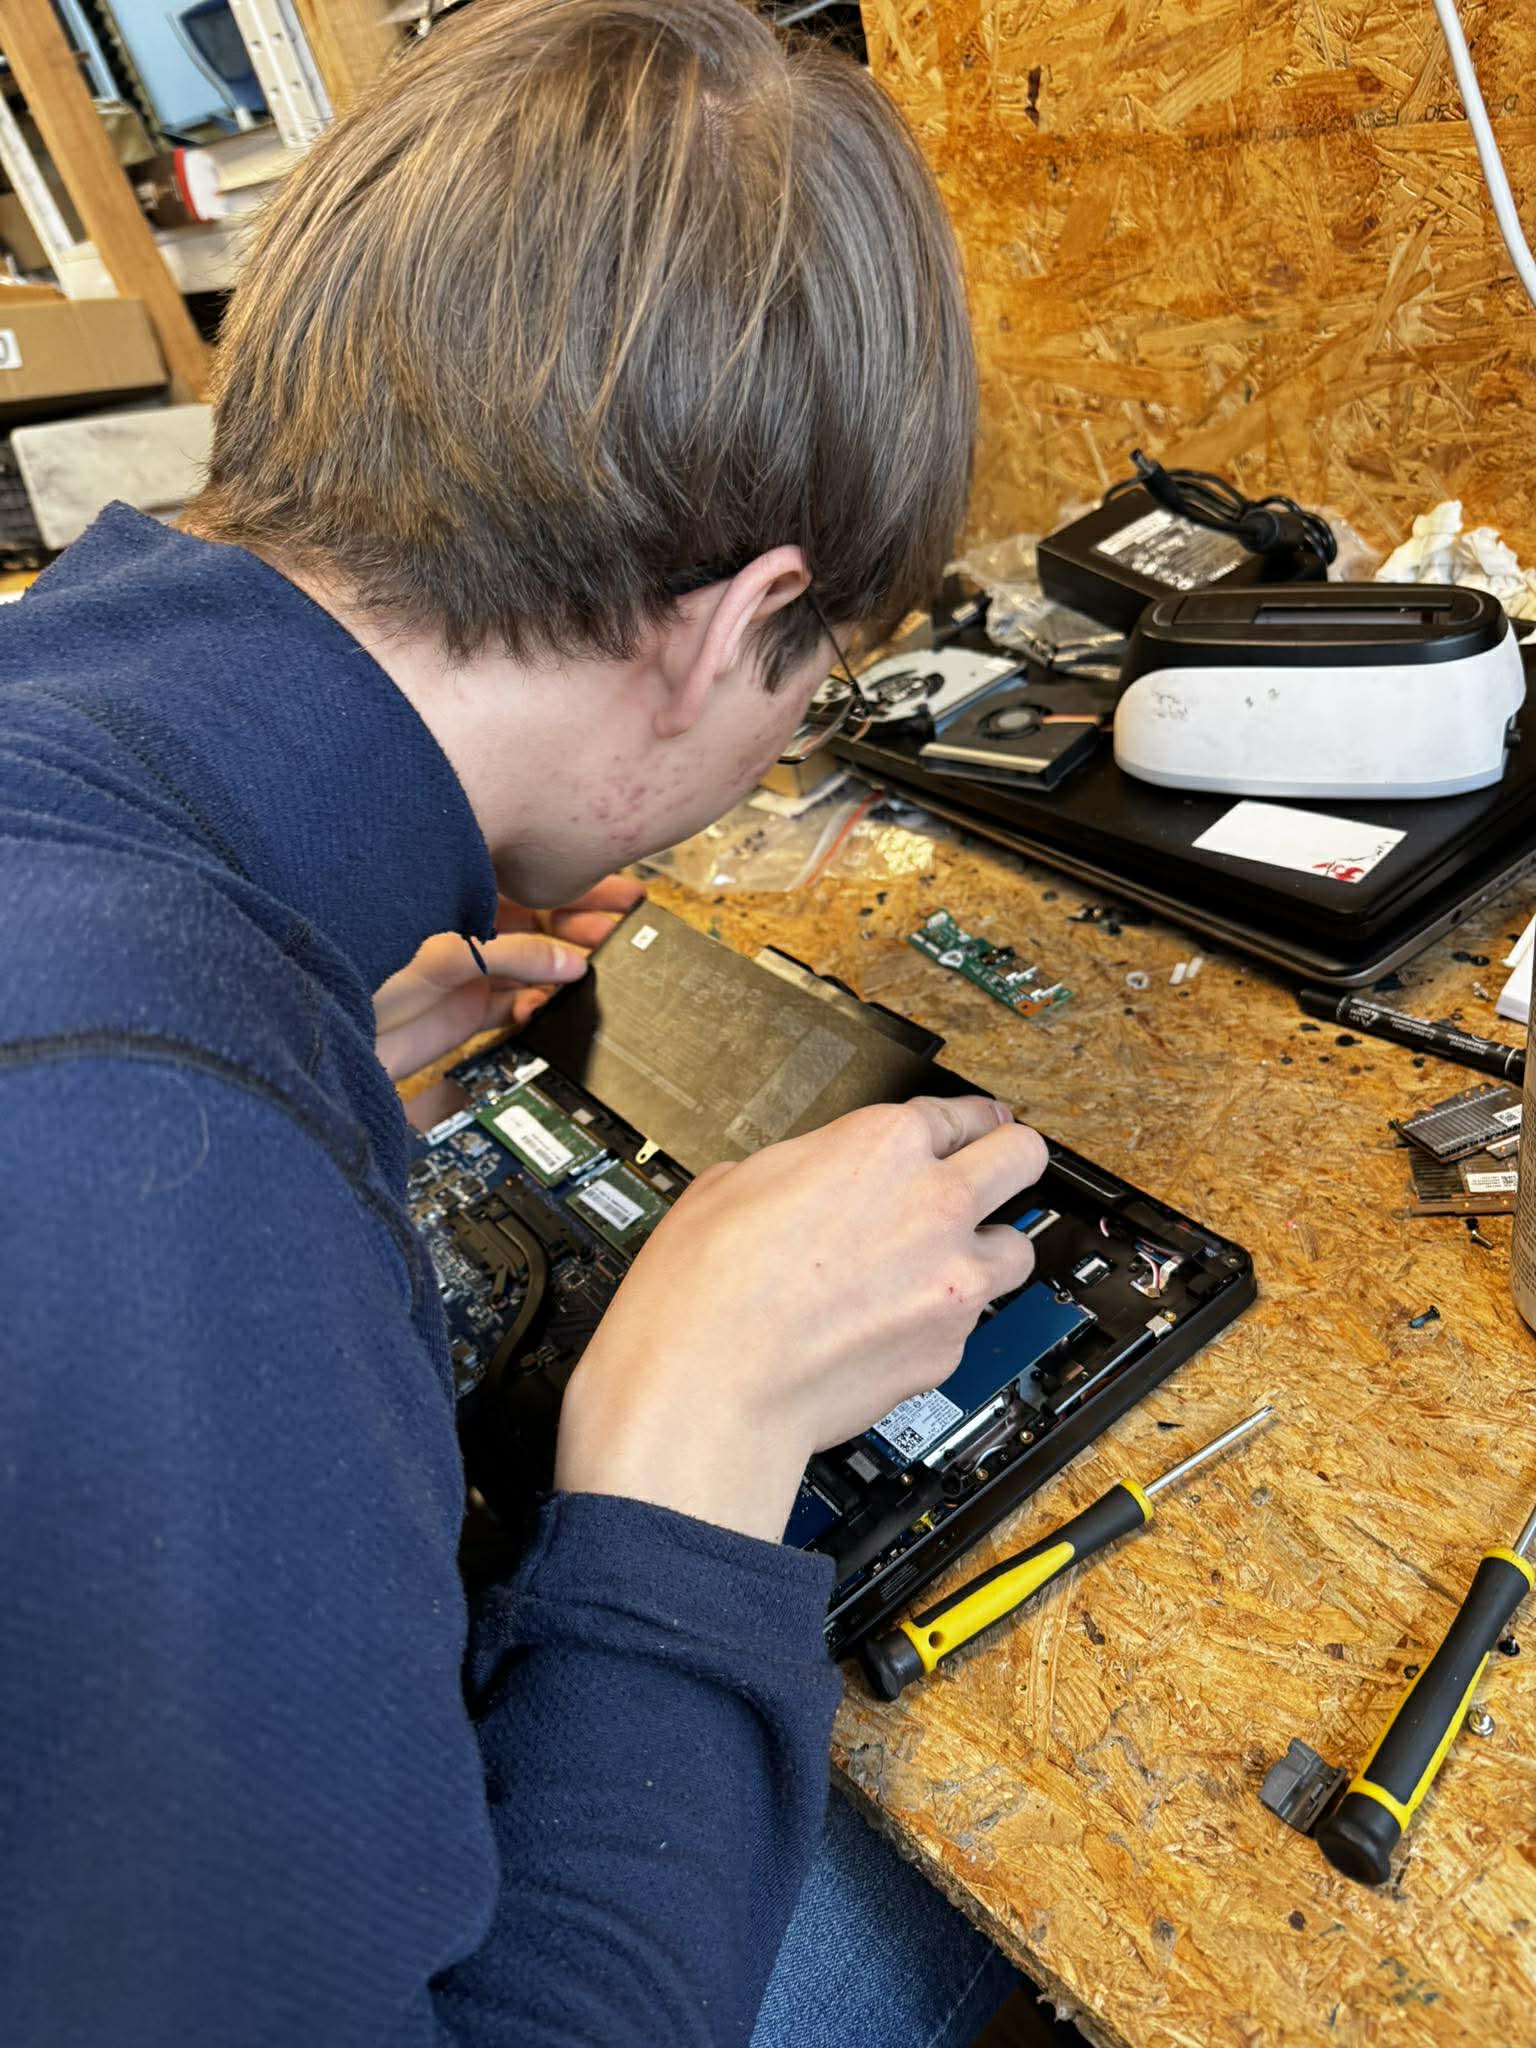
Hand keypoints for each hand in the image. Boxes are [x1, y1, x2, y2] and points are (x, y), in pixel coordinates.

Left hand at [374, 875, 644, 1079]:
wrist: (327, 1034)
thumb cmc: (357, 973)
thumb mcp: (439, 956)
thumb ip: (507, 956)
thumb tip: (569, 963)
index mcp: (456, 892)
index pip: (530, 881)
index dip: (575, 885)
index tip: (617, 892)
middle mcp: (466, 927)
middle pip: (540, 920)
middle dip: (582, 924)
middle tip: (622, 932)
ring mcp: (469, 970)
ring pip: (534, 961)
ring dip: (567, 964)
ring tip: (600, 967)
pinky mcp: (467, 1010)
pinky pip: (518, 1003)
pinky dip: (539, 1003)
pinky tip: (552, 1002)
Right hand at [556, 1097, 1048, 1541]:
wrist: (708, 1387)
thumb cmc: (703, 1291)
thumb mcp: (731, 1184)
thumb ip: (799, 1167)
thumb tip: (805, 1178)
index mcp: (880, 1147)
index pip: (957, 1112)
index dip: (963, 1119)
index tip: (973, 1125)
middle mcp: (932, 1205)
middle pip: (1022, 1158)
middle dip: (1009, 1159)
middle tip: (993, 1169)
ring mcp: (952, 1281)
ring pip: (1017, 1249)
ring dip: (987, 1250)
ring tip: (947, 1262)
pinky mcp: (948, 1350)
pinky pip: (968, 1323)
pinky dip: (939, 1323)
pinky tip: (891, 1327)